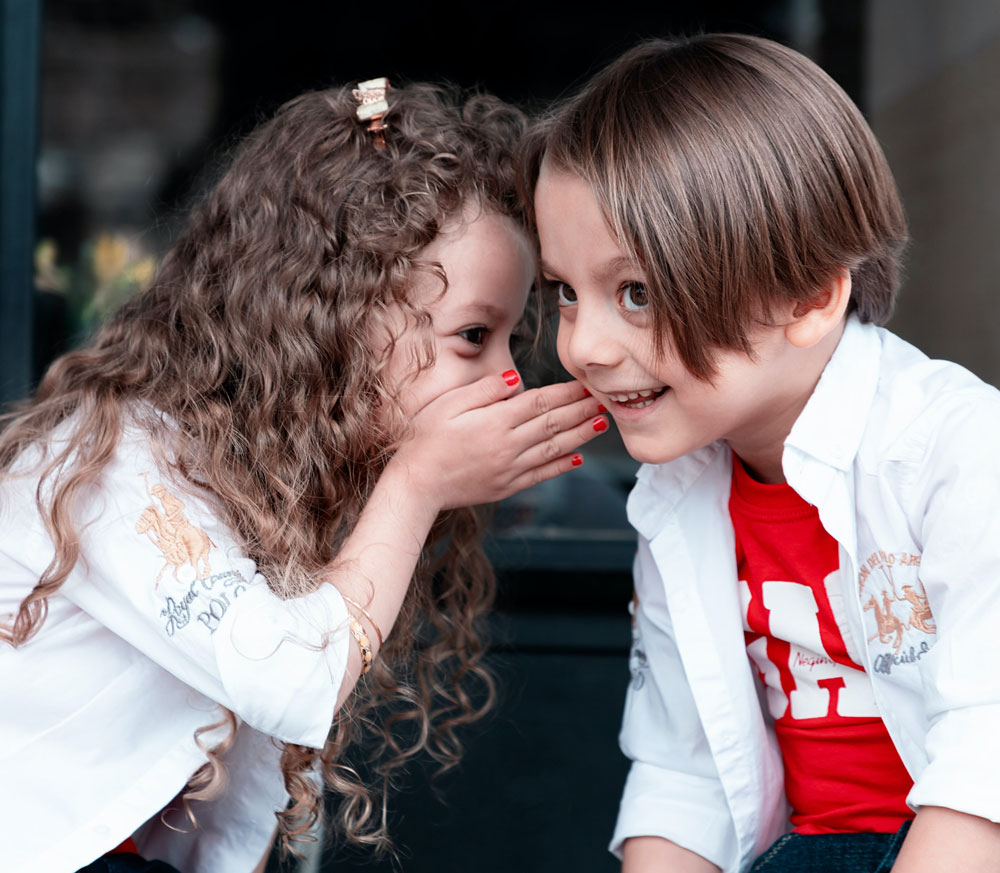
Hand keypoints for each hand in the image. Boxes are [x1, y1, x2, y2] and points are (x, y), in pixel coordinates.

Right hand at [390, 370, 606, 511]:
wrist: (416, 484)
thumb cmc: (425, 438)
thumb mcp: (449, 404)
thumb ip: (485, 391)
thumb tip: (517, 379)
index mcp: (495, 421)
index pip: (540, 402)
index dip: (566, 392)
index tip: (586, 384)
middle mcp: (508, 445)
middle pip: (553, 423)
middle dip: (581, 410)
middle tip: (605, 400)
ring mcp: (510, 468)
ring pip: (553, 449)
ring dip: (580, 436)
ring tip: (601, 425)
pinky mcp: (506, 487)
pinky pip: (541, 475)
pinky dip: (561, 466)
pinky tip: (577, 459)